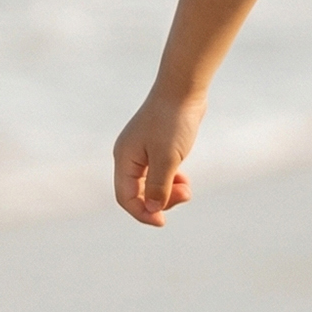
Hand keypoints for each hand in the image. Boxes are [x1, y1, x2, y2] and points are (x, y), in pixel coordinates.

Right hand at [113, 89, 204, 224]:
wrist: (184, 90)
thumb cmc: (173, 121)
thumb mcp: (168, 158)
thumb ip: (158, 185)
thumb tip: (151, 208)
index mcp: (124, 159)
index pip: (125, 197)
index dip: (141, 213)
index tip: (162, 221)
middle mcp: (129, 157)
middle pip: (137, 193)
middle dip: (160, 201)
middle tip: (184, 195)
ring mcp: (142, 152)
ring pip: (150, 184)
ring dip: (168, 192)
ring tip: (187, 187)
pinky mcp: (156, 147)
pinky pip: (159, 173)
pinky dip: (171, 180)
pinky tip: (184, 177)